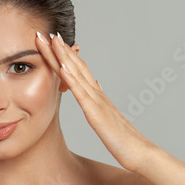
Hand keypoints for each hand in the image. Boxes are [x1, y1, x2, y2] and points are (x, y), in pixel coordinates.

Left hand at [35, 31, 156, 172]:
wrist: (139, 153)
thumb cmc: (122, 138)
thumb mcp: (105, 115)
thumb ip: (98, 98)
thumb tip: (94, 83)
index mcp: (95, 94)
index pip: (77, 70)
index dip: (63, 55)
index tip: (50, 41)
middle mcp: (96, 93)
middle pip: (75, 66)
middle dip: (59, 49)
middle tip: (44, 32)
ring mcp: (97, 101)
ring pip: (77, 74)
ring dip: (63, 56)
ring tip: (52, 40)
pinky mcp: (96, 113)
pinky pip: (82, 94)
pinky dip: (72, 78)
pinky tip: (62, 67)